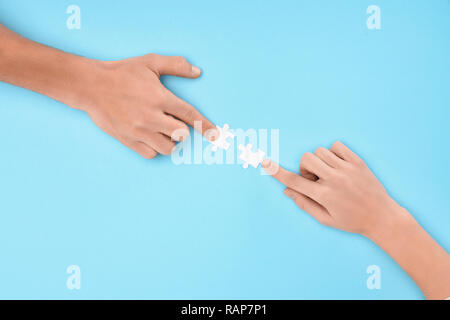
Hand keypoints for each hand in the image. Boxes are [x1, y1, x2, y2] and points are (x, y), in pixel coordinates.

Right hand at [79, 54, 215, 158]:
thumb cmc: (122, 73)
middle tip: (173, 122)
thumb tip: (197, 72)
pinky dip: (154, 148)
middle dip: (182, 131)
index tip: (216, 135)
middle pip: (180, 135)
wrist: (90, 86)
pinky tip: (150, 137)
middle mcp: (151, 117)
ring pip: (167, 148)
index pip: (190, 115)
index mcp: (160, 98)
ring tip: (163, 130)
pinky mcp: (128, 140)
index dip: (205, 126)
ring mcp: (139, 131)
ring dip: (170, 141)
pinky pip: (150, 154)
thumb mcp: (150, 62)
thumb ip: (176, 66)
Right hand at [262, 141, 402, 236]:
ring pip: (320, 152)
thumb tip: (287, 190)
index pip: (294, 181)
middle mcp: (335, 179)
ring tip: (328, 174)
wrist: (382, 217)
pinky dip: (332, 153)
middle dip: (305, 168)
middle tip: (315, 180)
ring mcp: (347, 169)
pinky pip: (336, 146)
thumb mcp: (325, 219)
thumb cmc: (352, 221)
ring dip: (318, 162)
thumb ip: (304, 204)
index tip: (265, 163)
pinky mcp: (358, 162)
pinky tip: (337, 165)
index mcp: (325, 195)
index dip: (277, 172)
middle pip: (306, 159)